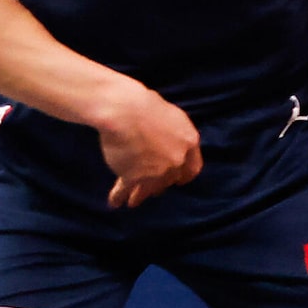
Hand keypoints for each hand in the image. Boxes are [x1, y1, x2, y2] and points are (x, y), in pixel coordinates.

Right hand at [95, 82, 202, 208]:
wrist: (126, 111)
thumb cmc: (147, 106)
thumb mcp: (173, 118)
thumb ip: (175, 135)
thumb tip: (172, 144)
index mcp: (189, 142)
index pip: (192, 168)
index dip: (183, 176)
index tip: (177, 181)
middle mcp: (176, 160)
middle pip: (169, 180)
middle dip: (160, 185)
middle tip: (152, 189)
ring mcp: (156, 172)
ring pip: (148, 190)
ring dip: (139, 196)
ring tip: (133, 202)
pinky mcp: (133, 178)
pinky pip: (125, 191)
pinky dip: (119, 197)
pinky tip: (115, 202)